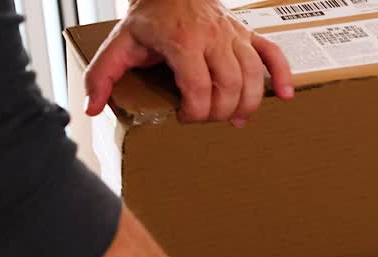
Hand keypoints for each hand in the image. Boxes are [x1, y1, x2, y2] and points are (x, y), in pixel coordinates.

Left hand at [84, 0, 293, 125]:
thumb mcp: (119, 43)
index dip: (195, 113)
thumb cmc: (149, 17)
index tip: (184, 118)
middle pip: (230, 87)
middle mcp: (213, 38)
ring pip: (254, 77)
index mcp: (182, 41)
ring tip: (236, 119)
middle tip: (206, 119)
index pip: (199, 89)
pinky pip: (273, 54)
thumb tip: (93, 108)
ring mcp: (234, 35)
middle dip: (219, 113)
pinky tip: (284, 96)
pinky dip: (283, 76)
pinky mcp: (247, 34)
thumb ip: (102, 75)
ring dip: (248, 105)